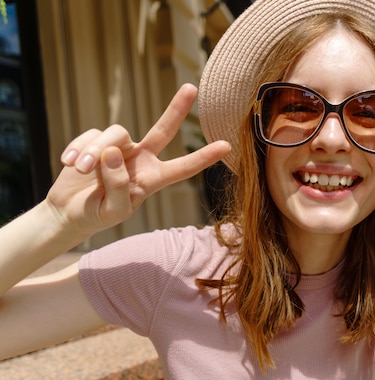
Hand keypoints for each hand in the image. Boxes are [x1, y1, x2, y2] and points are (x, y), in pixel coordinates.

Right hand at [46, 83, 230, 234]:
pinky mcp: (95, 141)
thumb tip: (112, 152)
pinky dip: (77, 149)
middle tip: (192, 88)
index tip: (226, 145)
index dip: (203, 157)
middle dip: (177, 109)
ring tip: (80, 169)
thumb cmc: (97, 215)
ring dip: (95, 151)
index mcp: (153, 179)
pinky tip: (68, 164)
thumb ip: (117, 185)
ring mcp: (119, 148)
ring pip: (115, 134)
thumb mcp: (113, 210)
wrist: (69, 212)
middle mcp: (141, 159)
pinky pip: (90, 136)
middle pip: (163, 130)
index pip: (182, 167)